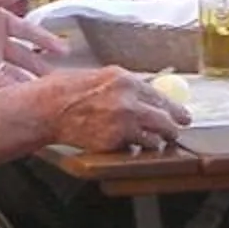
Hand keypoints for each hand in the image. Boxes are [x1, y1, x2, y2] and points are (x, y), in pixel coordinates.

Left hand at [0, 0, 64, 83]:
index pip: (26, 30)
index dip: (44, 38)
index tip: (61, 47)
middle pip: (24, 54)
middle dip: (42, 64)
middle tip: (61, 74)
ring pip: (14, 70)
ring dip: (29, 79)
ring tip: (47, 89)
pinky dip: (10, 86)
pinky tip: (24, 93)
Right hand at [25, 65, 188, 155]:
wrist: (45, 109)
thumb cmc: (64, 91)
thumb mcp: (98, 78)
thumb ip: (123, 87)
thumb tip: (143, 95)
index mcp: (125, 79)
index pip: (160, 96)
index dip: (174, 108)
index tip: (183, 116)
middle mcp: (129, 99)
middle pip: (165, 118)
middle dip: (173, 128)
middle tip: (176, 133)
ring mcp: (123, 122)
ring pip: (154, 137)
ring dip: (154, 142)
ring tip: (152, 143)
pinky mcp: (115, 141)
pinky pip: (134, 148)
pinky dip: (133, 149)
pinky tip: (126, 145)